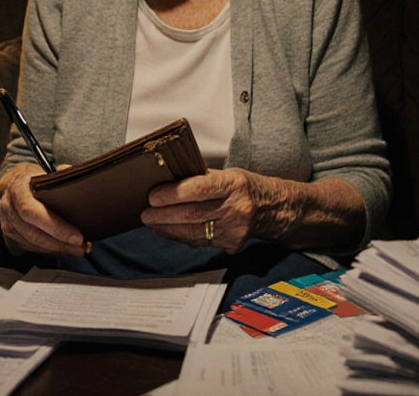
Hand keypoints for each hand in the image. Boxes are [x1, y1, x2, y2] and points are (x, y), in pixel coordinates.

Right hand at [0, 162, 87, 256]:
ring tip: (78, 249)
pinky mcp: (11, 237)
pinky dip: (49, 250)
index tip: (77, 237)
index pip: (32, 211)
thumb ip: (61, 175)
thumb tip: (73, 177)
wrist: (14, 184)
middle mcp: (9, 207)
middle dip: (60, 243)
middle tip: (81, 246)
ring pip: (32, 243)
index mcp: (17, 188)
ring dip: (57, 249)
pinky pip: (31, 248)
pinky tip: (64, 248)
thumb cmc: (34, 180)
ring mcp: (8, 224)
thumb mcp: (46, 172)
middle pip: (33, 232)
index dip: (55, 226)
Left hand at [140, 168, 287, 252]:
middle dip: (164, 215)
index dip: (173, 194)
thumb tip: (167, 180)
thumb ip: (200, 178)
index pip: (199, 189)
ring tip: (151, 221)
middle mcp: (236, 208)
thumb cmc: (244, 187)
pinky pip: (200, 242)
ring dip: (168, 228)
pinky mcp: (232, 244)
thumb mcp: (228, 174)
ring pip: (194, 232)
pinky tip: (168, 230)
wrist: (272, 208)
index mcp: (234, 184)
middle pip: (193, 214)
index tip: (154, 196)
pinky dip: (181, 236)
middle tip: (145, 213)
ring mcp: (235, 229)